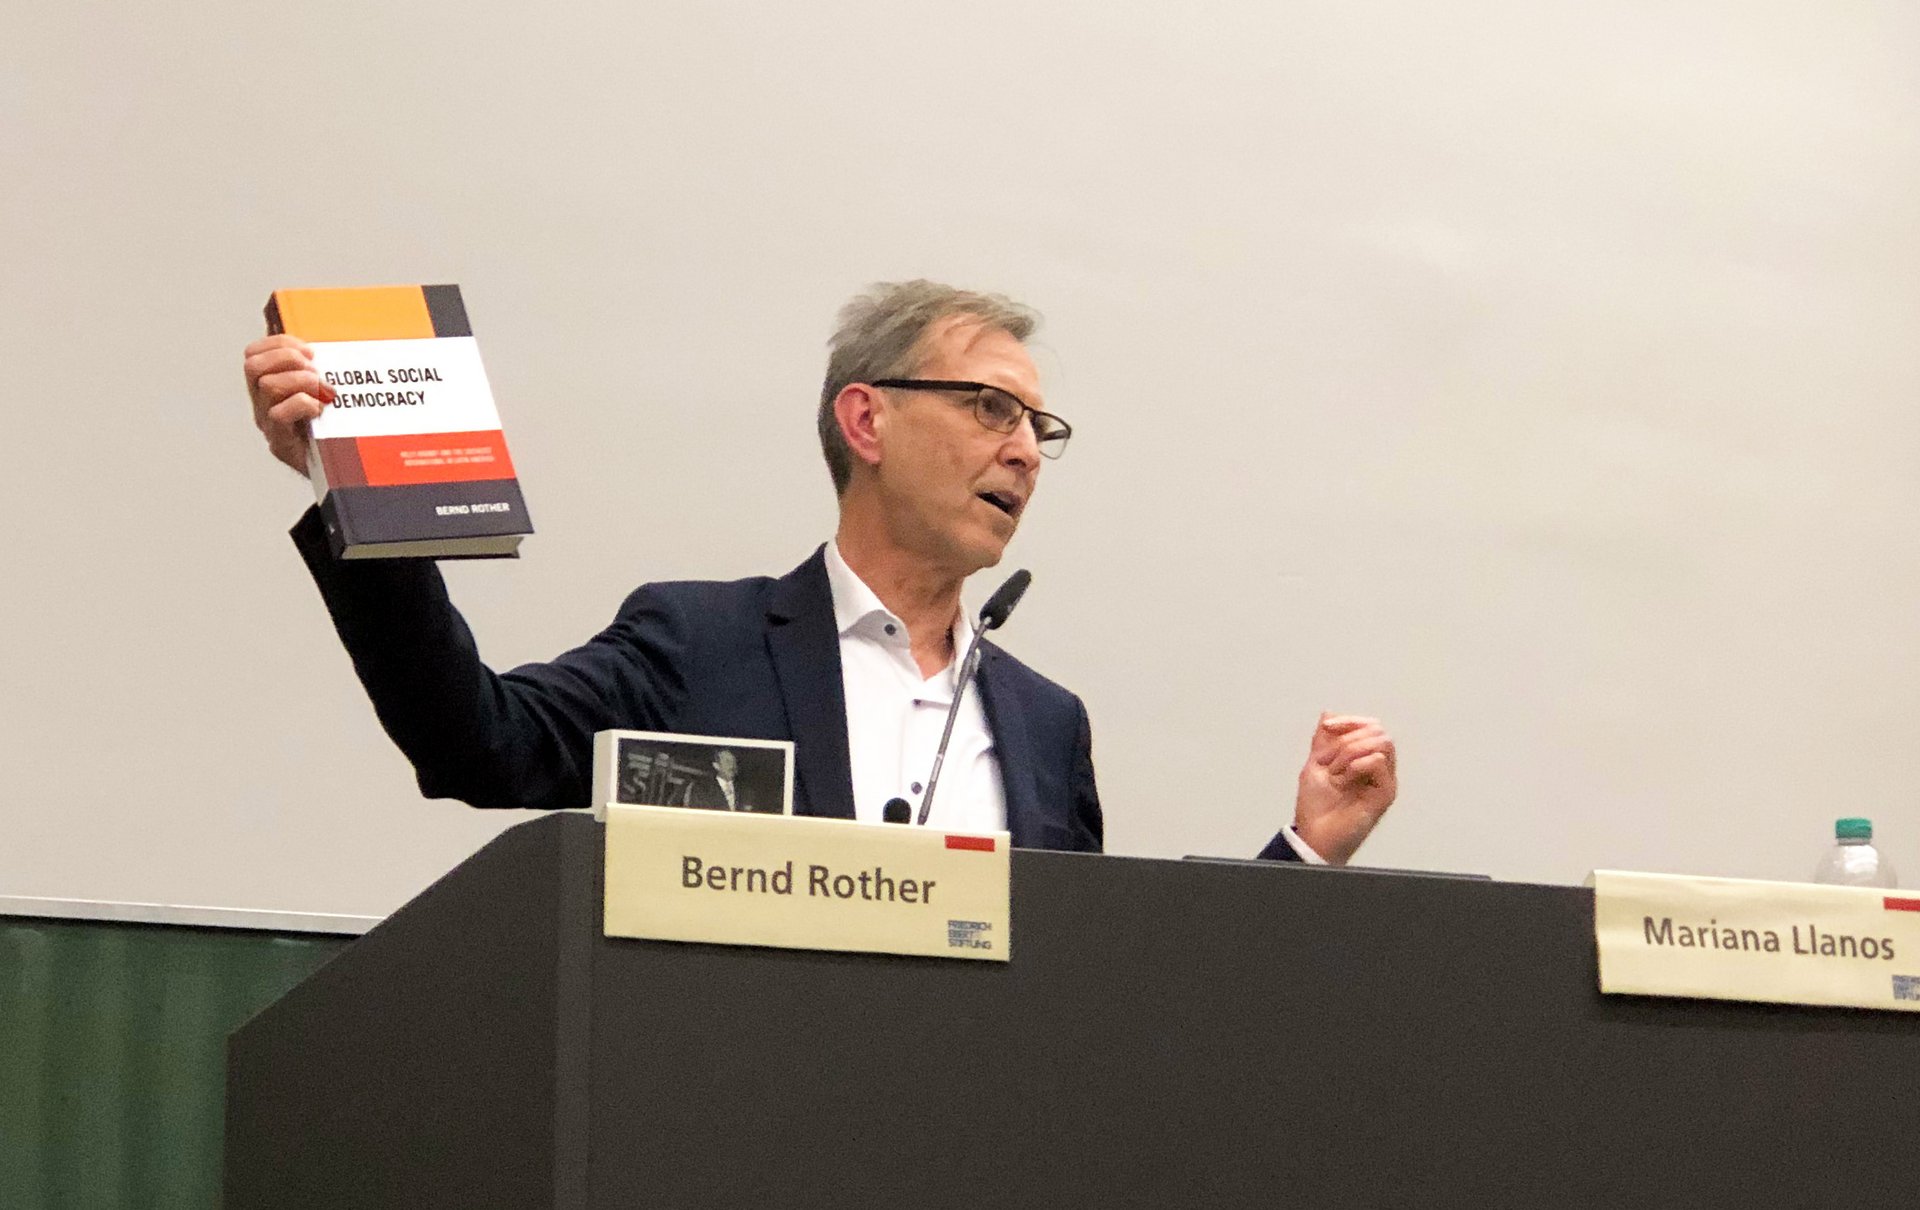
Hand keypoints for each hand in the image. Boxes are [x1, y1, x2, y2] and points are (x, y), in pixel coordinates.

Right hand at [244, 334, 334, 473]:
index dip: (280, 343)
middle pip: (253, 366)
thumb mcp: (326, 393)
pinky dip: (303, 405)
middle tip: (314, 370)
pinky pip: (279, 415)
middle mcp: (262, 404)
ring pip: (267, 386)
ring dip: (300, 381)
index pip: (253, 353)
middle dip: (287, 358)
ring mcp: (268, 424)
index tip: (310, 351)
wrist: (338, 473)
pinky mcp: (280, 444)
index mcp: (268, 387)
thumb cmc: (333, 430)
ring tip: (323, 391)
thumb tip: (330, 346)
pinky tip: (320, 412)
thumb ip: (321, 371)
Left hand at [1292, 713, 1397, 865]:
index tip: (1328, 727)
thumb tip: (1329, 713)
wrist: (1314, 834)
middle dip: (1349, 737)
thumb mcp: (1315, 765)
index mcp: (1363, 759)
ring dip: (1352, 751)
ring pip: (1382, 742)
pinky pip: (1380, 762)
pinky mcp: (1385, 794)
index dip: (1350, 720)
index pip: (1369, 726)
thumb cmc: (1316, 808)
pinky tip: (1345, 777)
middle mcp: (1378, 768)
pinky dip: (1358, 764)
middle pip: (1378, 730)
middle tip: (1330, 760)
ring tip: (1337, 771)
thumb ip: (1324, 741)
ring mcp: (1383, 780)